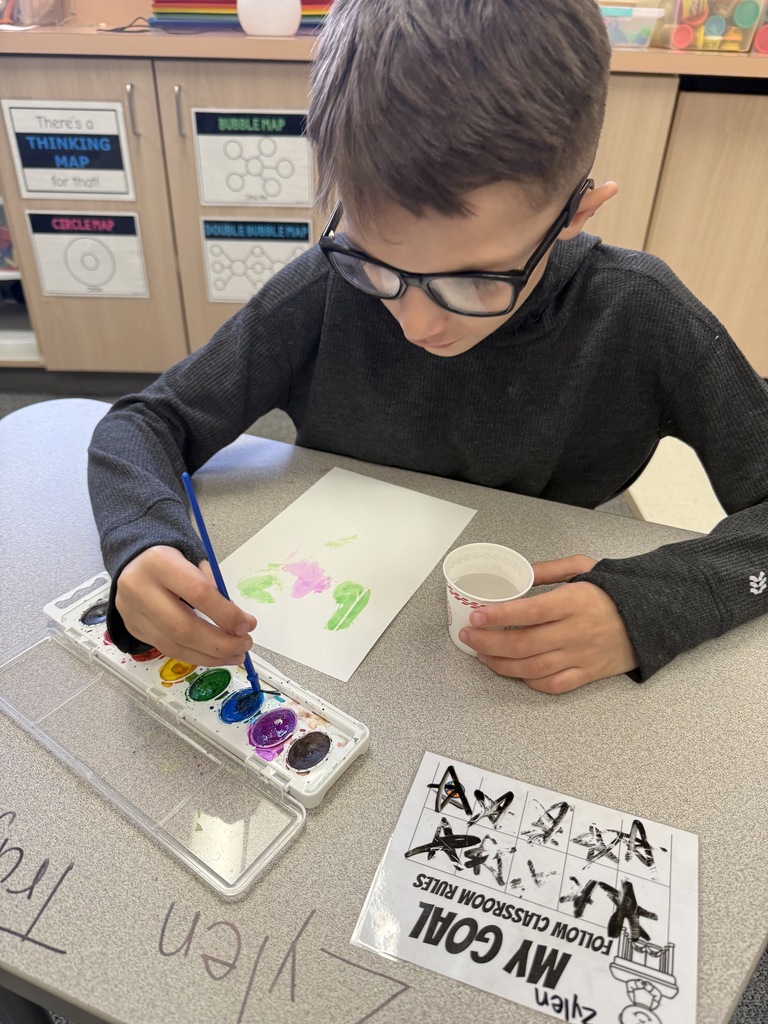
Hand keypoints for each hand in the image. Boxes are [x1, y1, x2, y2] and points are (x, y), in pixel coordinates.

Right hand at [115, 545, 256, 666]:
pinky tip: (214, 655)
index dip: (226, 614)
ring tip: (236, 654)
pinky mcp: (134, 629)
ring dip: (210, 656)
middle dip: (221, 643)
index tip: (248, 625)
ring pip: (174, 646)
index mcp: (159, 562)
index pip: (198, 593)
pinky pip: (167, 650)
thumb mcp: (194, 562)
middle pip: (183, 628)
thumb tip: (237, 623)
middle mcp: (139, 588)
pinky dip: (196, 656)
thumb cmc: (173, 562)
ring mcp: (132, 613)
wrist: (134, 563)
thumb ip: (213, 587)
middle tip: (245, 644)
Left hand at [458, 555, 637, 692]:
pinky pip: (553, 685)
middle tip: (469, 636)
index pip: (529, 612)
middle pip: (523, 644)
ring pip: (533, 668)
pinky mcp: (589, 674)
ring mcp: (582, 656)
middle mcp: (576, 632)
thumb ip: (551, 569)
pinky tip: (513, 671)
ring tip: (482, 655)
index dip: (498, 616)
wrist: (656, 617)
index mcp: (574, 602)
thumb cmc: (617, 591)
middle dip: (488, 642)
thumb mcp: (586, 567)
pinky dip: (529, 681)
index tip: (476, 614)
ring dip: (501, 664)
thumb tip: (520, 572)